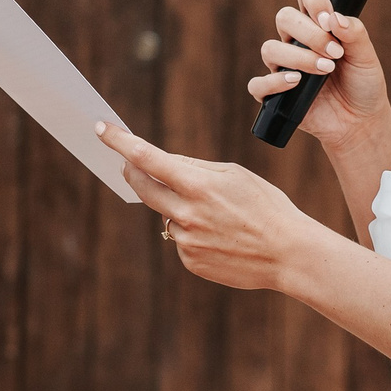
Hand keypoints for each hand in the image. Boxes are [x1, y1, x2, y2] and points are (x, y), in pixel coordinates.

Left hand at [95, 121, 319, 291]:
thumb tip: (163, 163)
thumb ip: (195, 168)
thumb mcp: (235, 175)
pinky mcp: (191, 261)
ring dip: (178, 207)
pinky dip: (194, 232)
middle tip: (127, 163)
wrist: (289, 254)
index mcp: (198, 186)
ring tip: (219, 214)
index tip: (102, 130)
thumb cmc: (266, 206)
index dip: (120, 142)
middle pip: (142, 188)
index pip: (147, 158)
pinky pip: (181, 239)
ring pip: (166, 215)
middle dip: (130, 172)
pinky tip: (221, 236)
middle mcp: (186, 214)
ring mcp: (186, 241)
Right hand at [251, 0, 390, 152]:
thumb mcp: (367, 57)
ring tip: (325, 70)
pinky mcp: (276, 94)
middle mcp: (296, 41)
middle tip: (335, 52)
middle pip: (284, 17)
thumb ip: (355, 33)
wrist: (361, 121)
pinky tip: (296, 82)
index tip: (328, 16)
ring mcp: (283, 66)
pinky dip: (274, 82)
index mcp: (317, 23)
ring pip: (270, 48)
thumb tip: (335, 18)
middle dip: (310, 33)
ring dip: (298, 57)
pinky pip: (258, 84)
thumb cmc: (362, 84)